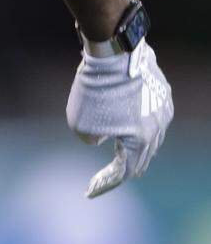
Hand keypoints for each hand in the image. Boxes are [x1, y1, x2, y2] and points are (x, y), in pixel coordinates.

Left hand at [66, 40, 173, 197]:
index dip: (105, 184)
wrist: (114, 51)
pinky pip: (150, 116)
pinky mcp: (161, 91)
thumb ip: (92, 140)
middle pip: (141, 157)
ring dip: (132, 146)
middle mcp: (158, 127)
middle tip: (103, 177)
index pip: (124, 172)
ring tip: (118, 153)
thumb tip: (102, 138)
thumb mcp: (80, 125)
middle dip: (121, 169)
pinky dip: (137, 124)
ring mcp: (163, 108)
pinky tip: (125, 124)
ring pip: (149, 136)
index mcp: (141, 140)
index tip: (90, 191)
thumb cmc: (94, 90)